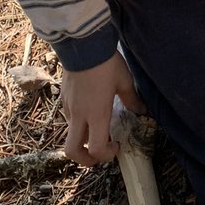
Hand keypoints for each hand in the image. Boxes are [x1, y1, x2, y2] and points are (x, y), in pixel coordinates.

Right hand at [60, 50, 145, 166]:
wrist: (83, 45)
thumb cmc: (106, 63)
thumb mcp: (124, 81)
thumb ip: (132, 99)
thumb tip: (141, 111)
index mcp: (96, 114)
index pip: (96, 149)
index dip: (106, 155)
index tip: (117, 145)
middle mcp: (79, 115)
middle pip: (72, 152)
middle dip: (85, 159)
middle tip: (99, 153)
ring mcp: (68, 107)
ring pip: (70, 134)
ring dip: (83, 139)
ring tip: (98, 128)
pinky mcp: (63, 98)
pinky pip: (68, 119)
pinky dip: (78, 124)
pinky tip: (89, 110)